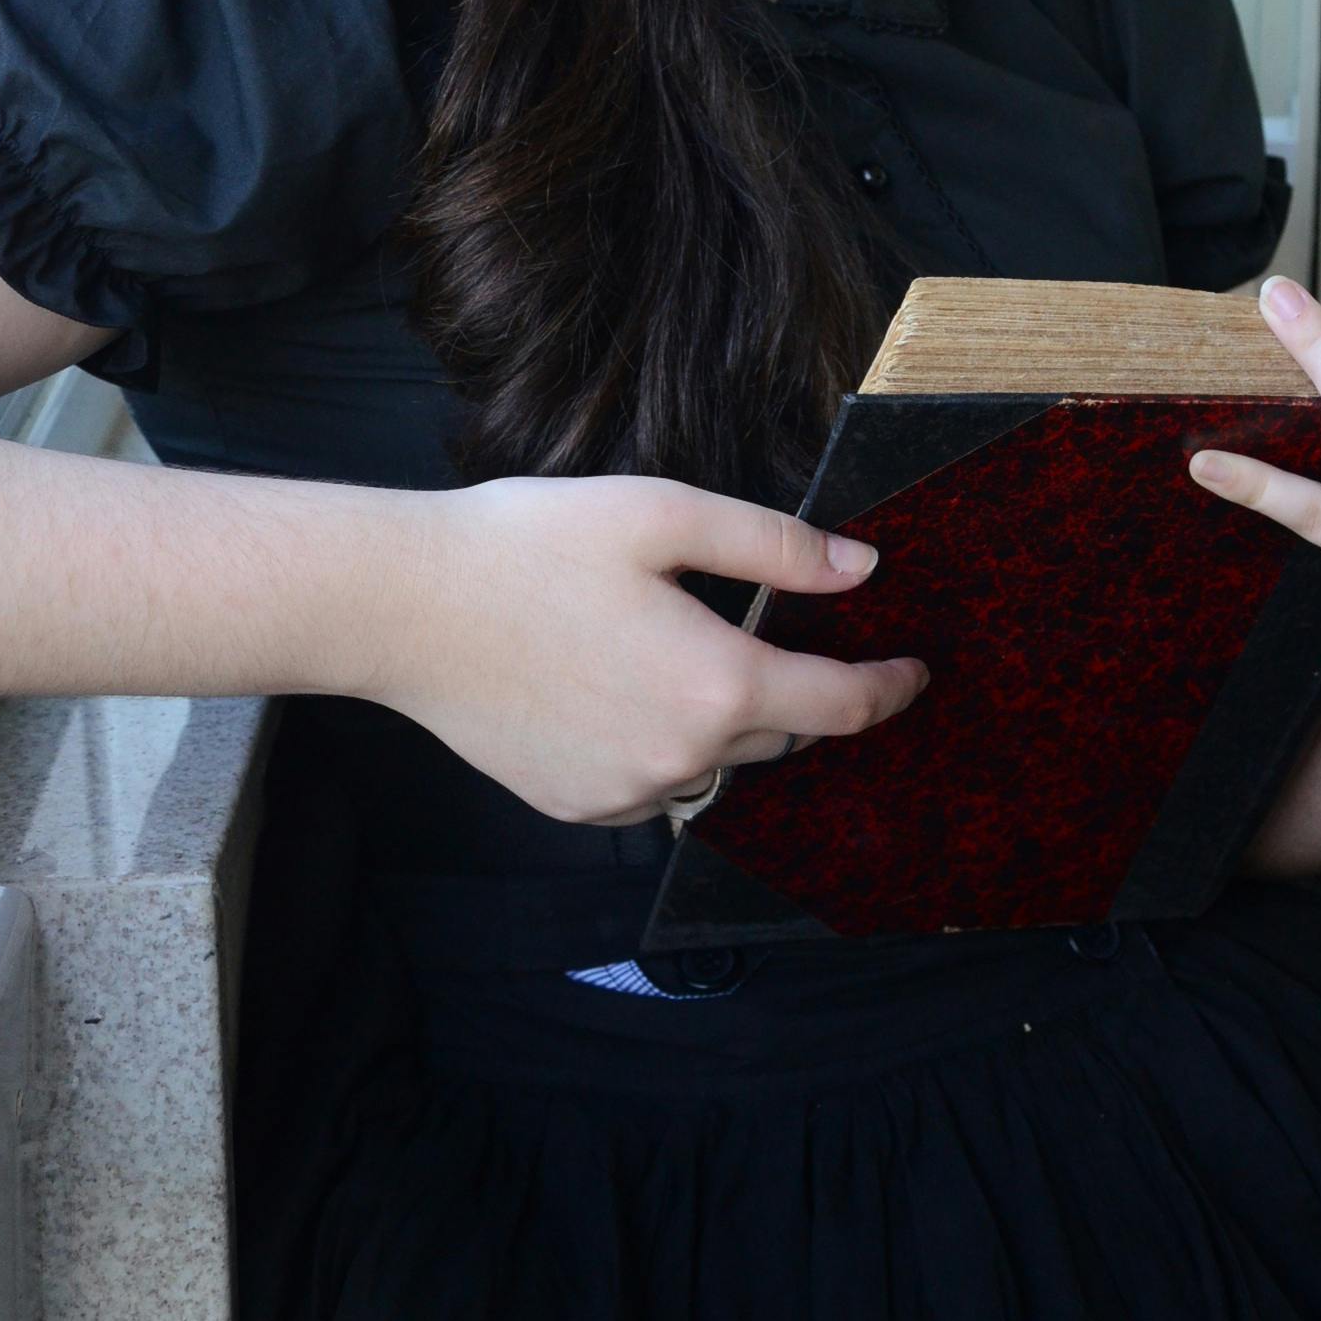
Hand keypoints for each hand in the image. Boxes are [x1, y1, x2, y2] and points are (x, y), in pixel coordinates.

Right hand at [366, 471, 929, 824]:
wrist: (406, 606)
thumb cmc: (531, 544)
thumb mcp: (665, 514)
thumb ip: (774, 546)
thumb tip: (860, 567)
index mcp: (717, 684)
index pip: (842, 705)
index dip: (890, 687)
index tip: (915, 671)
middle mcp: (682, 757)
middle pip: (781, 733)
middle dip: (799, 690)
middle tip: (782, 632)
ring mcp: (626, 794)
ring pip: (717, 763)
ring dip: (727, 720)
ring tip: (691, 652)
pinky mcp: (577, 807)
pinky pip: (655, 783)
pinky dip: (665, 744)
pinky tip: (625, 685)